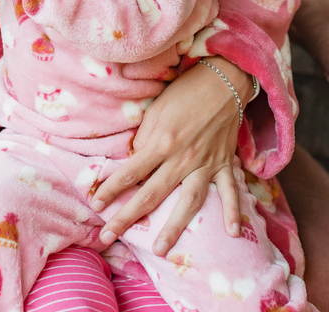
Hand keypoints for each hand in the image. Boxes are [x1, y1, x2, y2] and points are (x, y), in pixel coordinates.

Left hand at [91, 56, 250, 255]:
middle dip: (127, 217)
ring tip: (160, 250)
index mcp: (160, 142)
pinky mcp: (225, 164)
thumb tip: (134, 160)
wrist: (222, 79)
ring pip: (188, 202)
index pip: (130, 172)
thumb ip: (144, 139)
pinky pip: (230, 191)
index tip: (94, 204)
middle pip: (151, 194)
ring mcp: (206, 164)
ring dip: (174, 227)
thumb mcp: (155, 110)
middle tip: (108, 237)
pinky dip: (234, 212)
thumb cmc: (184, 92)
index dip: (110, 189)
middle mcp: (182, 159)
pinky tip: (232, 234)